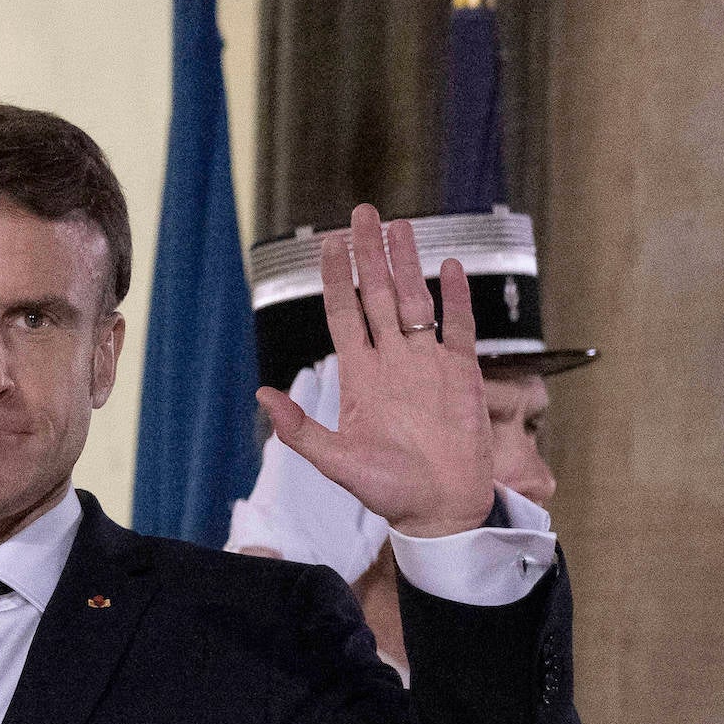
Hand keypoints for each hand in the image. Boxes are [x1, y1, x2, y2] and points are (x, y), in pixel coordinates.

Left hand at [256, 205, 495, 537]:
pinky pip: (460, 327)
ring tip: (399, 226)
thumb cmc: (388, 492)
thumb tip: (261, 395)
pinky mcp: (462, 374)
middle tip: (363, 213)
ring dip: (407, 264)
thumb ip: (300, 430)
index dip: (334, 279)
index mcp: (360, 378)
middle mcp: (391, 363)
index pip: (343, 315)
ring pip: (415, 301)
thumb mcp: (336, 462)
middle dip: (369, 255)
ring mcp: (427, 364)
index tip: (328, 243)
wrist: (440, 510)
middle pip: (377, 296)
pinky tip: (451, 266)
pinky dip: (457, 297)